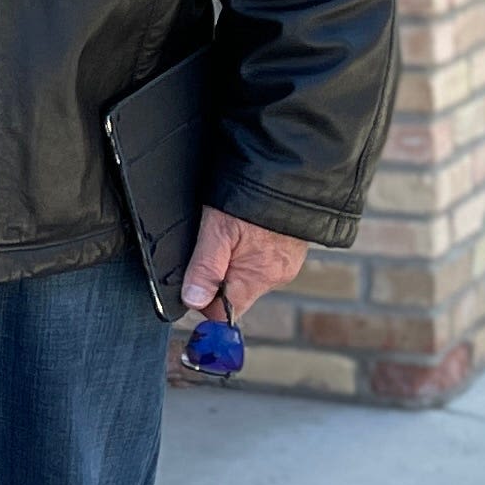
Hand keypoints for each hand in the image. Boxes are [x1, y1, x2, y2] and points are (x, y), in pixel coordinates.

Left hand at [180, 206, 308, 323]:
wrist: (292, 170)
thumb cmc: (253, 196)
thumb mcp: (217, 230)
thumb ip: (205, 268)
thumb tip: (193, 301)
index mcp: (257, 278)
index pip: (224, 314)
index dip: (202, 301)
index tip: (193, 278)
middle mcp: (276, 276)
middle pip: (235, 294)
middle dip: (218, 277)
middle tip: (212, 244)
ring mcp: (287, 263)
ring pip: (249, 275)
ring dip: (234, 262)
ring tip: (231, 231)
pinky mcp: (291, 249)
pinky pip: (264, 259)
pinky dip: (251, 250)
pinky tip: (247, 229)